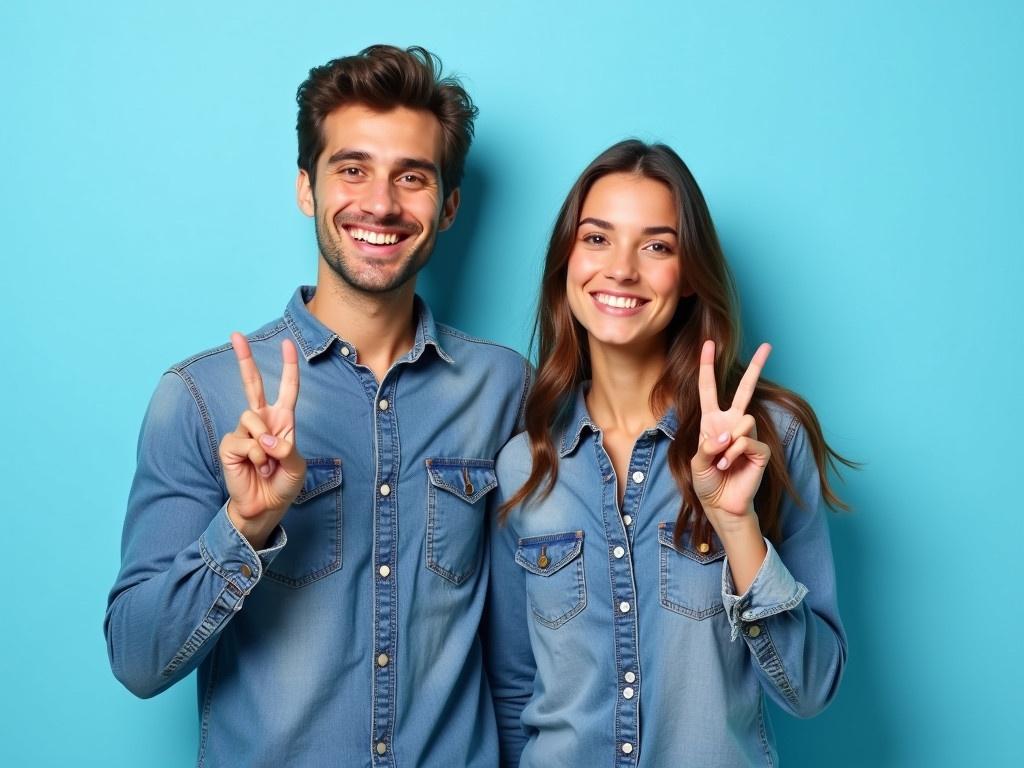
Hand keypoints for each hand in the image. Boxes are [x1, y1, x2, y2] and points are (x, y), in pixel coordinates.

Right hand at [219, 333, 305, 548]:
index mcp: (283, 421)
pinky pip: (243, 441)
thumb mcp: (296, 467)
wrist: (265, 507)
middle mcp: (261, 422)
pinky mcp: (229, 445)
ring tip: (267, 464)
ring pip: (252, 419)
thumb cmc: (283, 485)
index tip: (287, 344)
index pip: (287, 389)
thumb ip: (286, 450)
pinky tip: (256, 468)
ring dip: (264, 445)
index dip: (288, 367)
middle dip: (244, 359)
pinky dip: (254, 456)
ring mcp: (243, 432)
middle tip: (235, 334)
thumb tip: (266, 439)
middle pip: (252, 384)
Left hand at [690, 340, 771, 539]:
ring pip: (743, 421)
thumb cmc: (707, 482)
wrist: (721, 505)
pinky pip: (748, 441)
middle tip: (768, 346)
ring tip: (723, 461)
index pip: (709, 389)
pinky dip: (735, 454)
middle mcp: (731, 424)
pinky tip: (731, 466)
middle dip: (756, 367)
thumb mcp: (697, 462)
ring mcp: (747, 436)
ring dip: (728, 443)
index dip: (708, 367)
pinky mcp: (760, 450)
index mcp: (712, 421)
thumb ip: (708, 445)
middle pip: (744, 390)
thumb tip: (728, 435)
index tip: (708, 344)